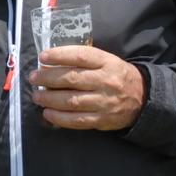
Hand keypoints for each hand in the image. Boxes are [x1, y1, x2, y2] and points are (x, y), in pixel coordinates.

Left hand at [28, 46, 144, 130]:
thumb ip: (83, 59)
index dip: (59, 55)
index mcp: (106, 62)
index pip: (80, 56)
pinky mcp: (102, 120)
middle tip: (33, 78)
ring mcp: (104, 102)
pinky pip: (78, 120)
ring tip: (36, 97)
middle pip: (72, 79)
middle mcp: (105, 81)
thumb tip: (51, 62)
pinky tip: (48, 113)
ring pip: (72, 101)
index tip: (42, 57)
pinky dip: (60, 118)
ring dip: (50, 99)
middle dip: (48, 78)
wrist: (143, 97)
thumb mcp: (106, 60)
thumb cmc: (116, 75)